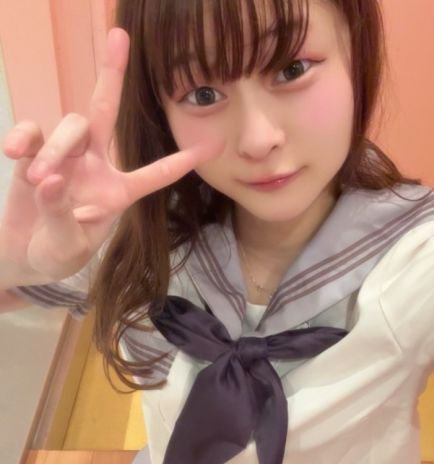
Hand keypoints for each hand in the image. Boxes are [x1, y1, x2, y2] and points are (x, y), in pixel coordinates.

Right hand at [0, 28, 220, 284]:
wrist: (22, 254)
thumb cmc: (57, 252)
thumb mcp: (68, 246)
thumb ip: (62, 216)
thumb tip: (50, 180)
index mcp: (118, 192)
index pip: (155, 174)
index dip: (180, 161)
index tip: (212, 145)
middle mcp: (96, 166)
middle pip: (106, 112)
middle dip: (113, 76)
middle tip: (119, 36)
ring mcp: (65, 156)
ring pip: (70, 126)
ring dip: (56, 149)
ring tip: (42, 181)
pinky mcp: (34, 153)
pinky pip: (31, 130)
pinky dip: (24, 138)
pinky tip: (15, 155)